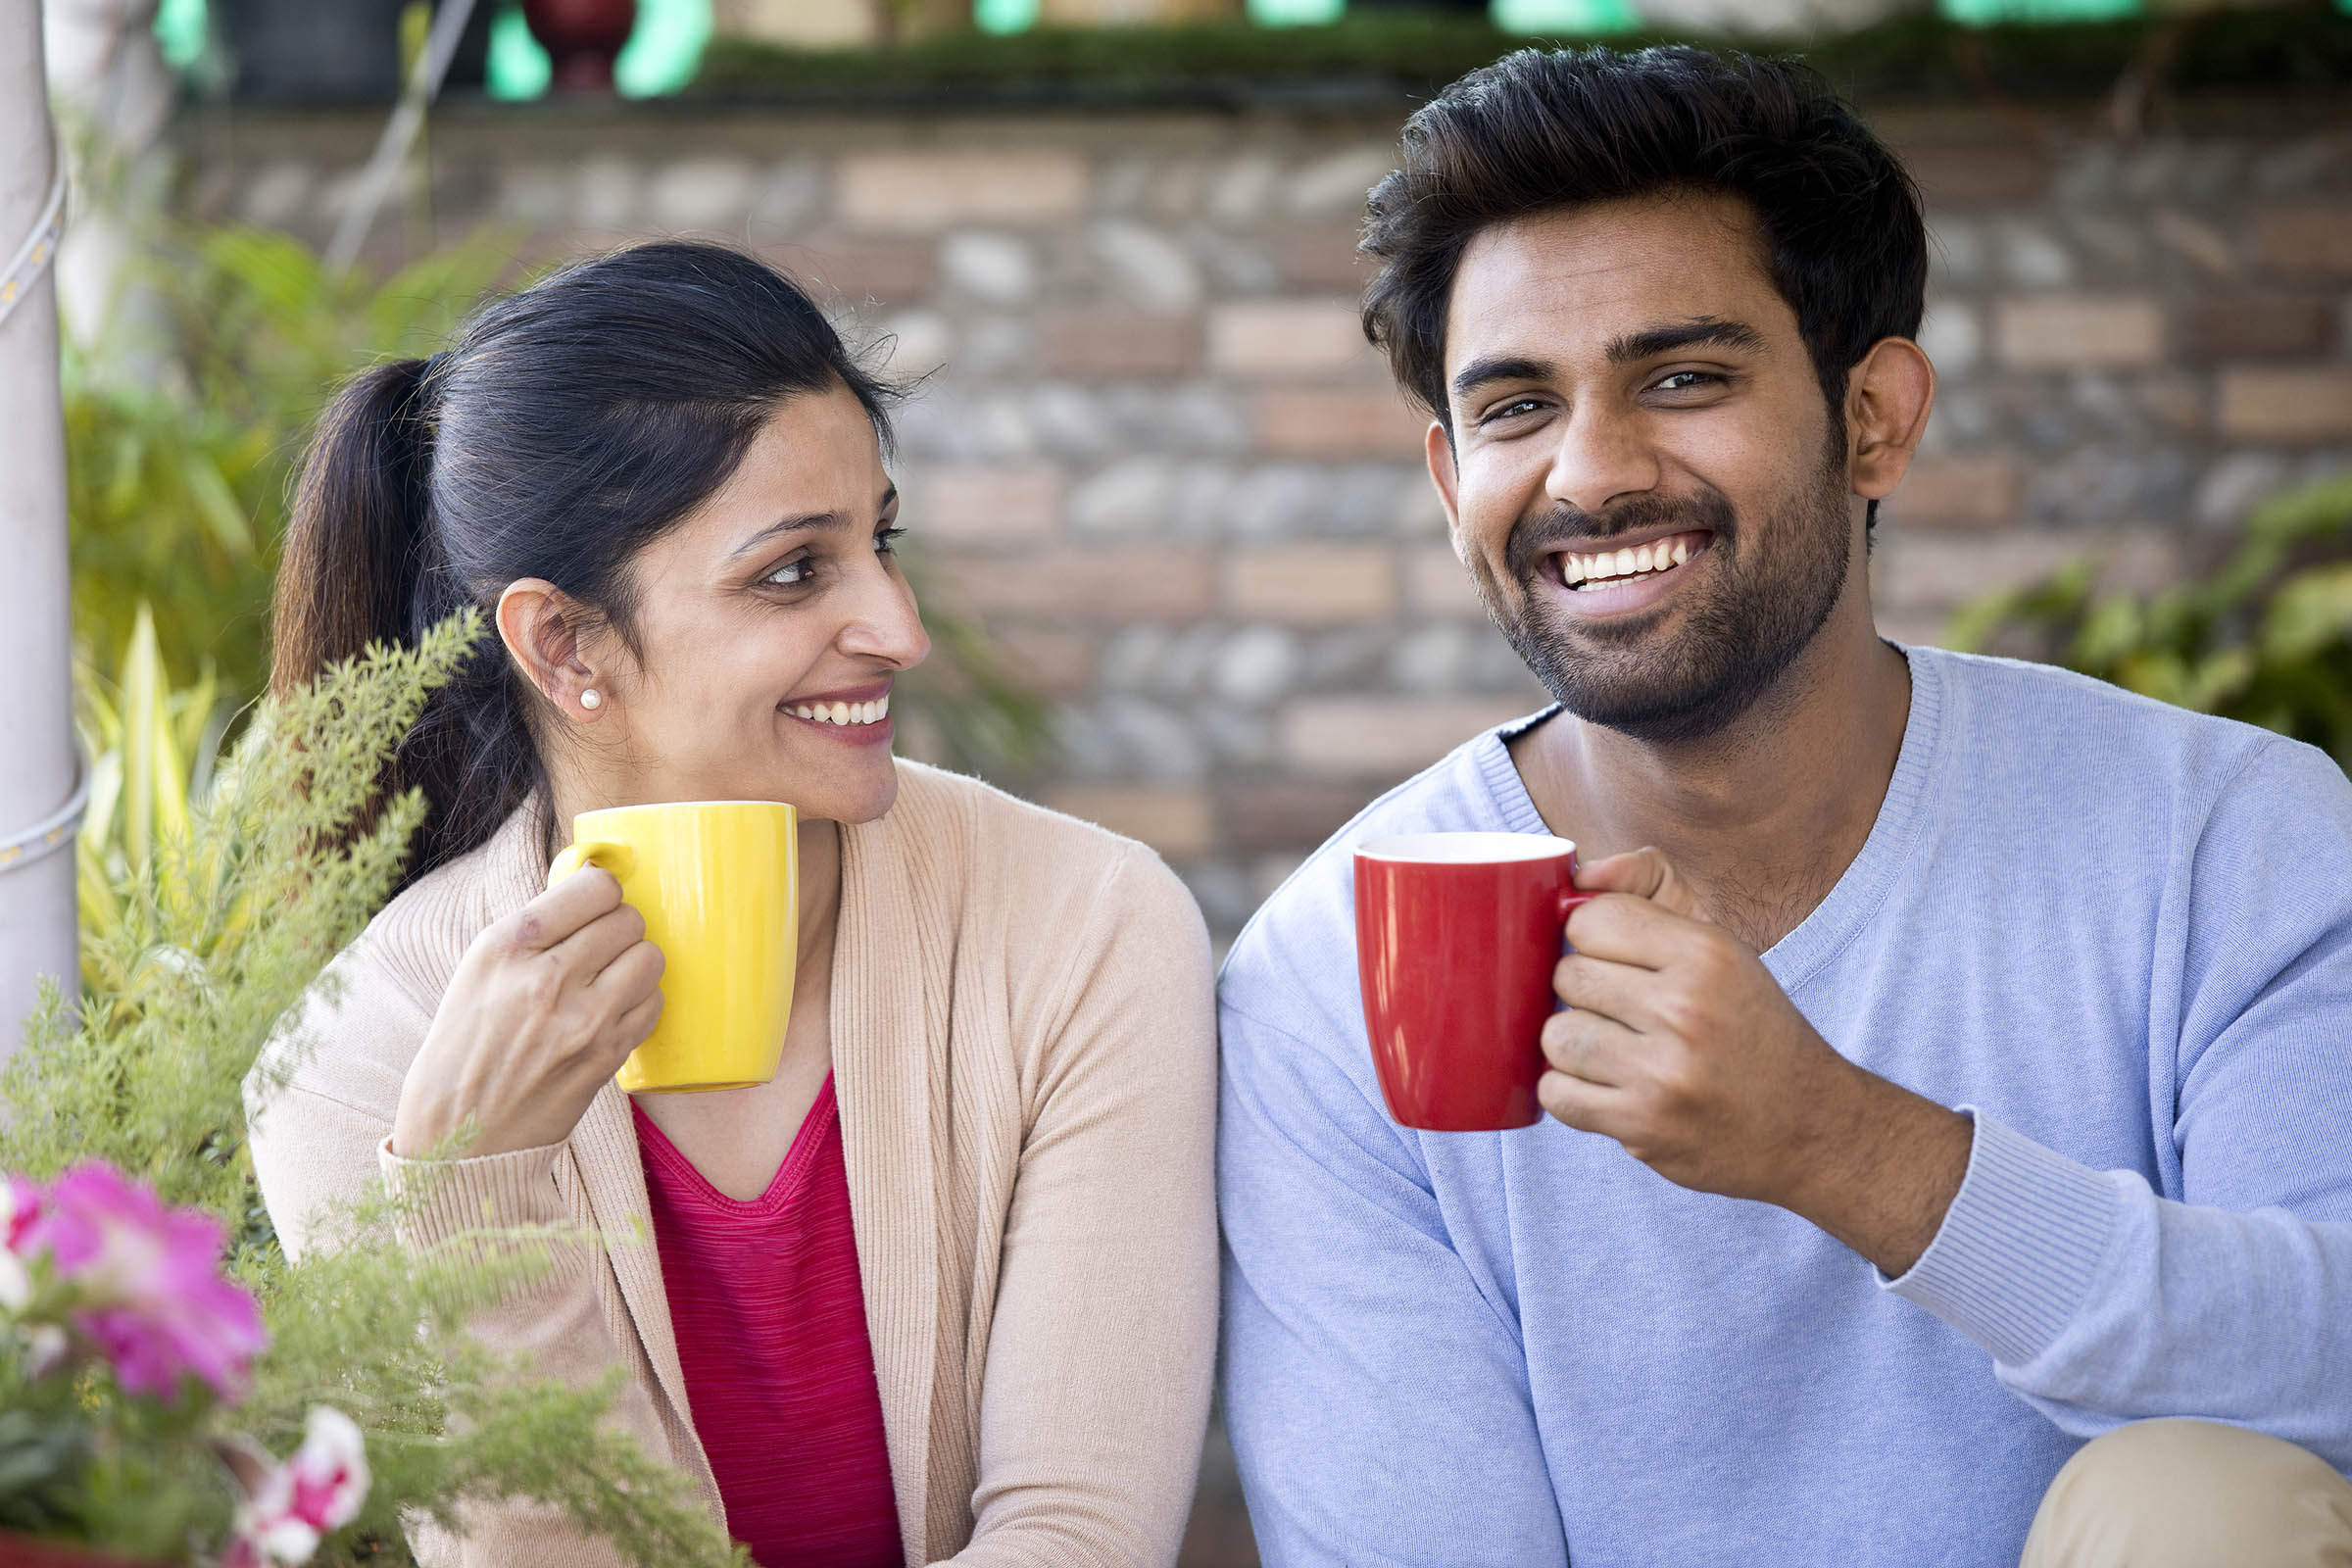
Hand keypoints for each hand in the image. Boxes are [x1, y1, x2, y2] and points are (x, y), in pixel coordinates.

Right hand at [390, 868, 663, 1160]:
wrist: (457, 1136)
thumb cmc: (464, 1049)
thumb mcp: (477, 973)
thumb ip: (533, 931)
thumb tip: (588, 890)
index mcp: (505, 947)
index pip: (594, 887)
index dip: (602, 891)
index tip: (595, 902)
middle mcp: (546, 977)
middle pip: (628, 920)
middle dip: (619, 928)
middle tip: (600, 946)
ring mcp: (582, 1019)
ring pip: (650, 957)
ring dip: (636, 962)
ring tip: (610, 978)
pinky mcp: (606, 1055)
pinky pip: (653, 1004)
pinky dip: (641, 1002)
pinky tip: (613, 1011)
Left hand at [1539, 848, 1971, 1275]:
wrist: (1810, 1126)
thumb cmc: (1751, 1028)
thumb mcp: (1720, 947)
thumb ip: (1648, 891)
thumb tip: (1580, 872)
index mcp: (1706, 954)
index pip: (1590, 919)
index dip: (1591, 939)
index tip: (1614, 959)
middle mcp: (1685, 1009)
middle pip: (1567, 975)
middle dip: (1584, 993)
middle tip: (1620, 1011)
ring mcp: (1663, 1073)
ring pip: (1555, 1036)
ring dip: (1574, 1046)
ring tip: (1613, 1051)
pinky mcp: (1643, 1127)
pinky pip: (1556, 1094)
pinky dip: (1571, 1093)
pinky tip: (1607, 1089)